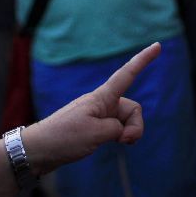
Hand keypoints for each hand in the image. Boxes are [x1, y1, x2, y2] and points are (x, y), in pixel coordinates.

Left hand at [26, 42, 160, 172]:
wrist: (38, 151)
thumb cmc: (63, 137)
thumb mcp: (96, 133)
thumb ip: (117, 129)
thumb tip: (120, 131)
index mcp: (102, 97)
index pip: (127, 74)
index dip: (143, 60)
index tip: (157, 45)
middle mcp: (102, 103)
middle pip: (133, 110)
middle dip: (135, 127)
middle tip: (124, 141)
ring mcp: (99, 116)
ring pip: (126, 122)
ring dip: (126, 134)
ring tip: (115, 144)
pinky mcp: (94, 128)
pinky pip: (116, 129)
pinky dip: (119, 137)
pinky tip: (109, 144)